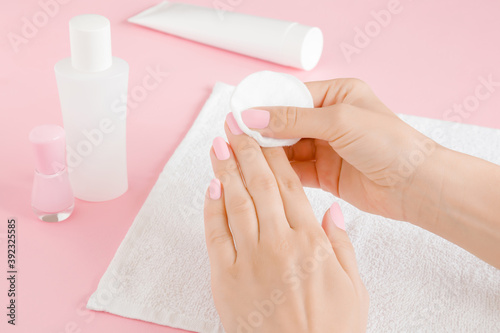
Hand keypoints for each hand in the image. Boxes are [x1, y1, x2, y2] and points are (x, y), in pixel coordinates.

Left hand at [203, 121, 368, 331]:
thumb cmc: (331, 330)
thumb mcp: (354, 286)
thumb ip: (341, 243)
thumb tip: (330, 210)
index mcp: (311, 242)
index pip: (289, 186)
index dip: (274, 156)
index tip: (264, 134)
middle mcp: (279, 244)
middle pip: (260, 185)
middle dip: (246, 151)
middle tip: (235, 126)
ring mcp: (250, 260)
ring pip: (236, 202)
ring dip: (226, 170)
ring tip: (220, 145)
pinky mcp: (226, 278)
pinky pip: (216, 235)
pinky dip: (212, 208)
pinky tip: (212, 187)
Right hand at [237, 78, 439, 223]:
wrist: (414, 185)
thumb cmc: (388, 143)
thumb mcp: (339, 121)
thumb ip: (294, 119)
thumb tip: (254, 116)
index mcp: (337, 95)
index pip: (292, 97)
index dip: (265, 106)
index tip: (239, 114)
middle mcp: (329, 119)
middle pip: (285, 123)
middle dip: (263, 131)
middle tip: (235, 137)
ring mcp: (326, 147)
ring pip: (287, 147)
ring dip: (268, 152)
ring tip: (241, 155)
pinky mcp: (324, 172)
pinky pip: (294, 169)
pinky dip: (278, 171)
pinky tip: (260, 172)